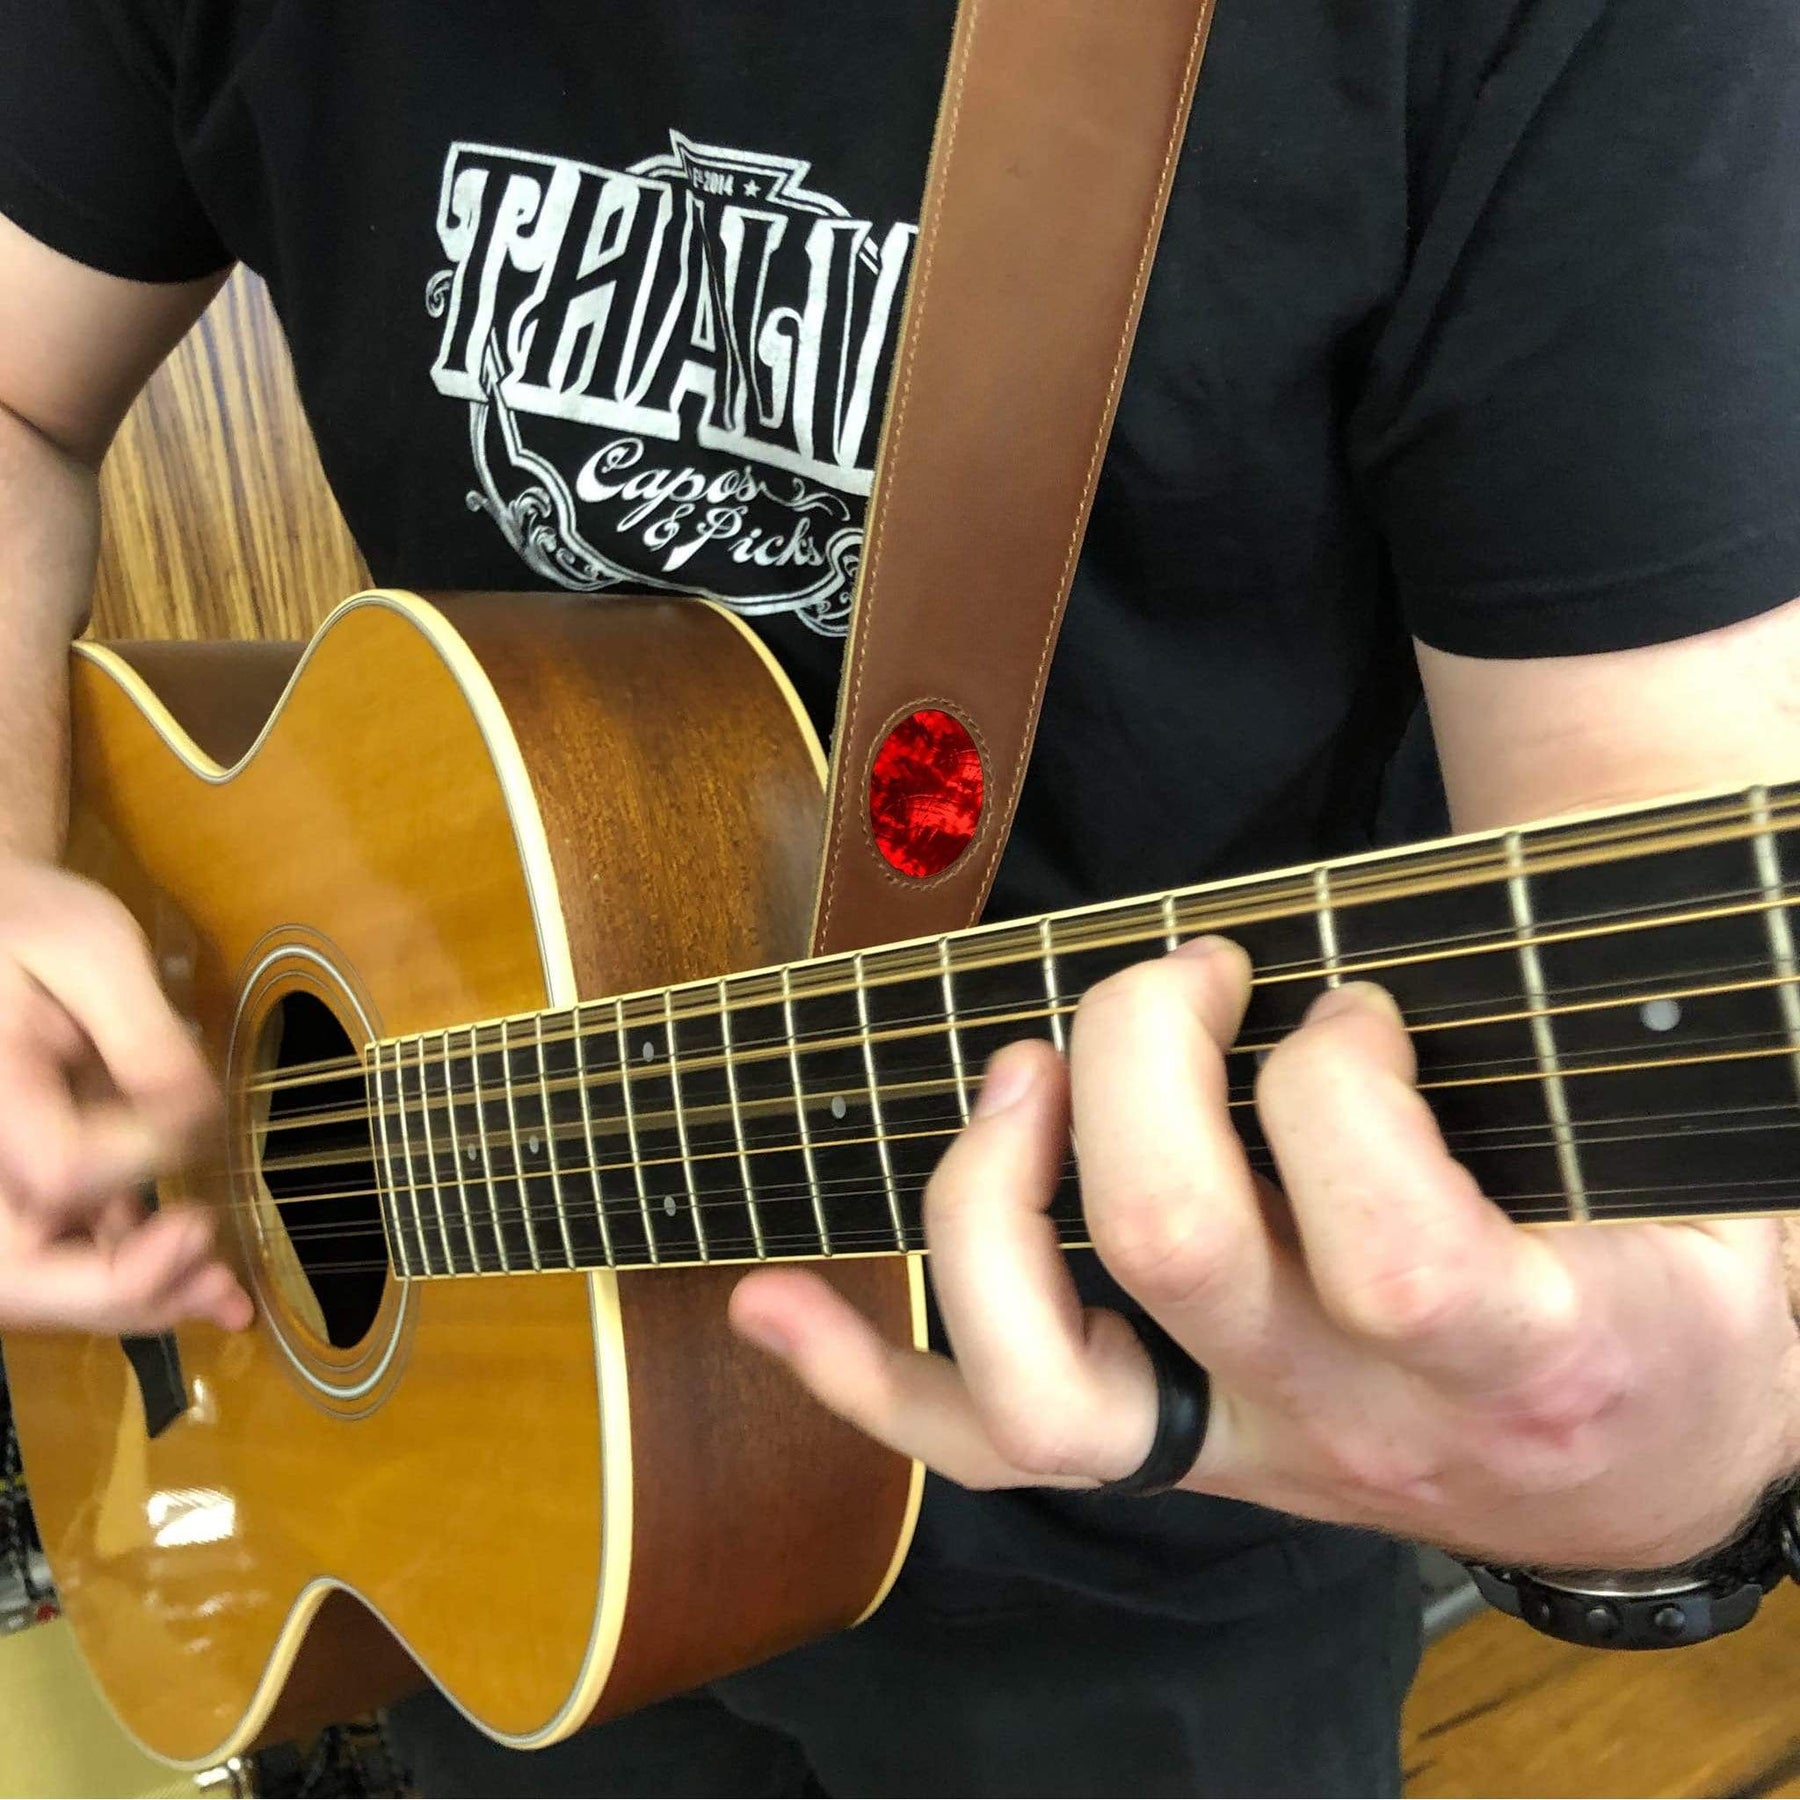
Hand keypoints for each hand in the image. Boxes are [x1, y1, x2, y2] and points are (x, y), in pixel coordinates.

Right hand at [0, 856, 250, 1333]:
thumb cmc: (32, 924)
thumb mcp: (94, 947)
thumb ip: (145, 1036)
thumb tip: (196, 1116)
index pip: (55, 1171)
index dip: (134, 1162)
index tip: (188, 1118)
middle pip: (19, 1274)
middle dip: (124, 1288)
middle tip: (215, 1272)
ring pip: (40, 1284)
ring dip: (137, 1296)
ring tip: (226, 1296)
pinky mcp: (25, 1189)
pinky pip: (61, 1256)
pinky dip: (129, 1277)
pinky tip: (203, 1280)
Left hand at [730, 937, 1799, 1569]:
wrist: (1650, 1456)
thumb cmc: (1676, 1280)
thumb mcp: (1718, 1168)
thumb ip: (1592, 1062)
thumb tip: (1495, 918)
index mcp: (1534, 1344)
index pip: (1396, 1245)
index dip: (1339, 1086)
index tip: (1346, 999)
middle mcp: (1362, 1419)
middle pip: (1177, 1252)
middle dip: (1142, 1058)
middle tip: (1185, 971)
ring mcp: (1244, 1447)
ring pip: (1050, 1385)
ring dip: (990, 1193)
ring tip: (1020, 1073)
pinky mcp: (1174, 1451)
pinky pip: (993, 1446)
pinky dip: (870, 1377)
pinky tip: (771, 1308)